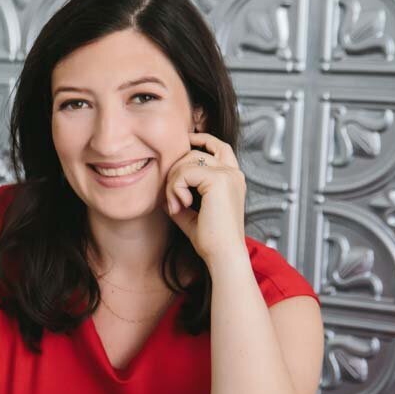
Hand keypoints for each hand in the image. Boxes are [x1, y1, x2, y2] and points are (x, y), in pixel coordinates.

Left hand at [163, 133, 246, 264]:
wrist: (222, 255)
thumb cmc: (211, 240)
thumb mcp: (190, 214)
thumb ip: (179, 198)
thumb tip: (161, 189)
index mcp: (232, 179)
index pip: (218, 146)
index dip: (201, 138)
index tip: (184, 140)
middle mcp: (233, 173)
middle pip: (195, 152)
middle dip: (175, 172)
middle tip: (172, 201)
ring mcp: (228, 174)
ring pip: (187, 161)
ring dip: (173, 183)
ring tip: (176, 206)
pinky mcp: (219, 179)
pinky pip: (185, 172)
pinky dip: (175, 188)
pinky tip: (181, 205)